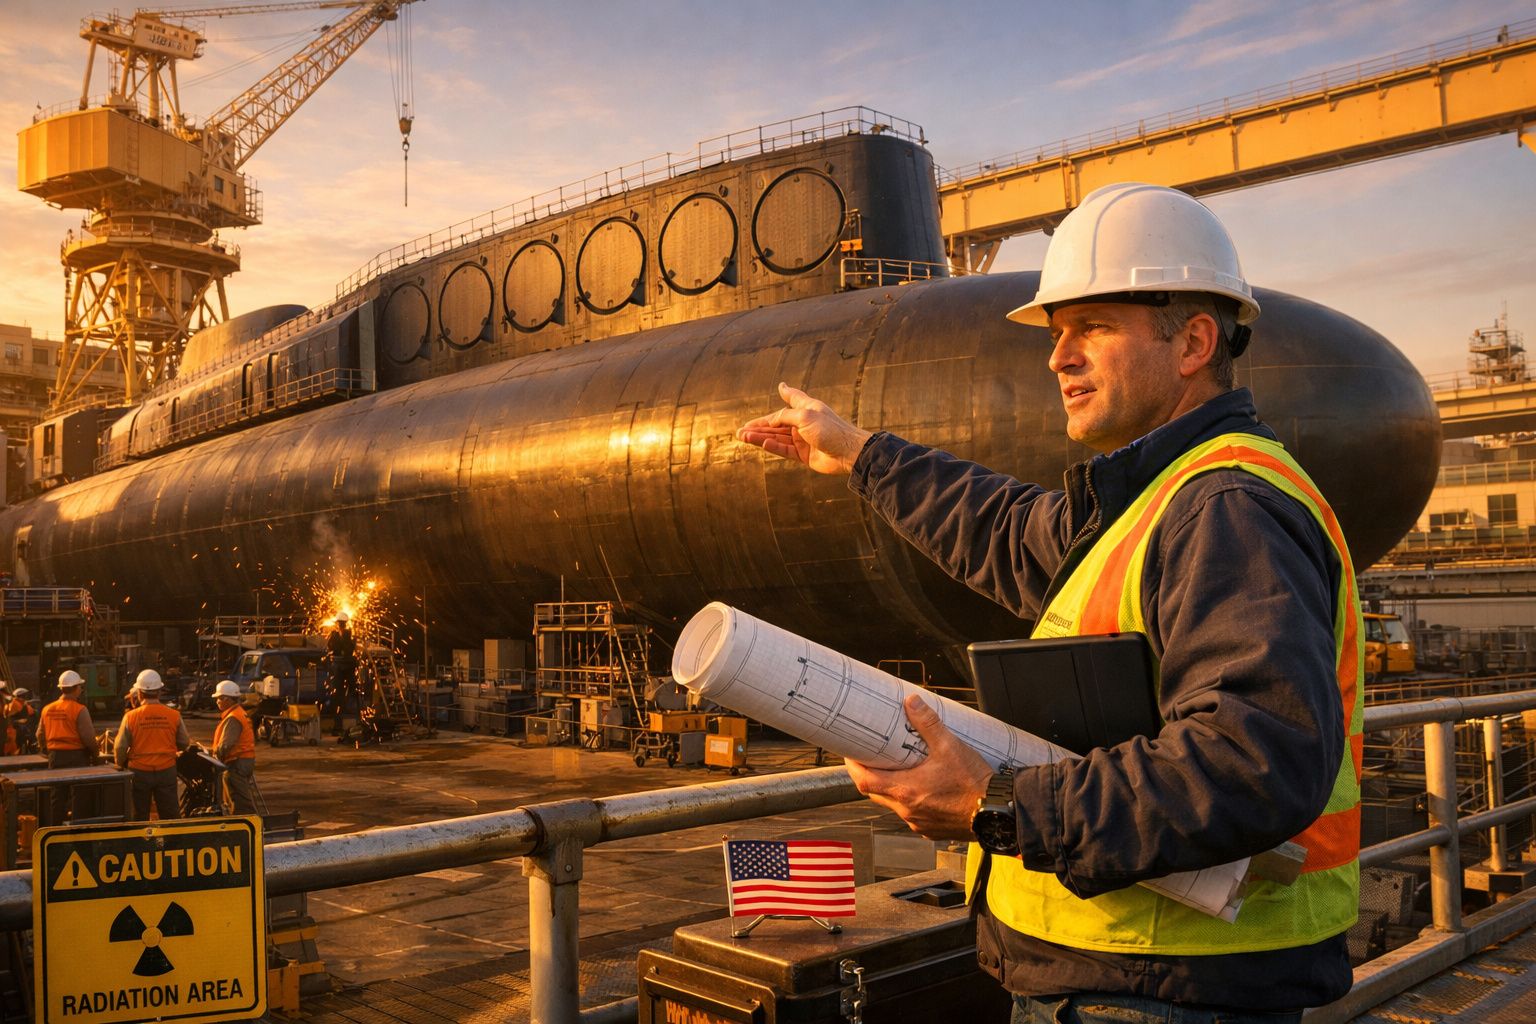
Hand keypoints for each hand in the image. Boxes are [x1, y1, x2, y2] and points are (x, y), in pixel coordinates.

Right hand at [736, 382, 872, 475]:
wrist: (848, 452)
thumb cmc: (830, 429)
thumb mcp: (805, 415)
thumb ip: (786, 414)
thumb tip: (774, 407)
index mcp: (805, 410)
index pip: (780, 412)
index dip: (766, 416)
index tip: (751, 420)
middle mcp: (802, 425)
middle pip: (775, 426)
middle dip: (758, 428)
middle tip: (739, 432)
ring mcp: (802, 441)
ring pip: (776, 438)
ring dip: (760, 438)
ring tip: (743, 438)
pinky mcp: (804, 455)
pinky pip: (784, 450)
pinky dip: (772, 447)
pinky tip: (762, 444)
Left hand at [846, 694, 993, 840]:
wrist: (997, 812)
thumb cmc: (974, 783)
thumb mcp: (950, 746)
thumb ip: (928, 723)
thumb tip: (912, 702)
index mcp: (906, 790)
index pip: (864, 781)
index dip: (853, 766)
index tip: (850, 754)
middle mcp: (907, 810)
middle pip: (874, 793)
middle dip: (869, 775)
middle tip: (869, 758)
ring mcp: (918, 823)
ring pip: (893, 805)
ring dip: (890, 788)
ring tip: (897, 770)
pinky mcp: (930, 830)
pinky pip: (911, 815)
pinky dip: (909, 801)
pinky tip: (920, 789)